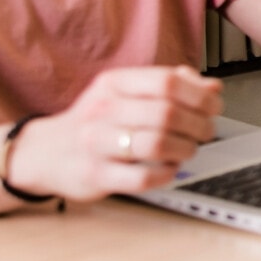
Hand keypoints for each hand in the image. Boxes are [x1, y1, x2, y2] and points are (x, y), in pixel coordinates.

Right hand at [5, 66, 222, 202]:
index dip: (199, 95)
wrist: (47, 152)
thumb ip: (169, 85)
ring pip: (156, 145)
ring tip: (189, 149)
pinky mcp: (95, 176)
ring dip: (185, 149)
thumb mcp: (126, 91)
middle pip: (167, 114)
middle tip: (206, 131)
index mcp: (115, 83)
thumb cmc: (97, 120)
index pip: (167, 82)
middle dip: (198, 125)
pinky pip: (142, 178)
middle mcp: (103, 110)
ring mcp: (96, 144)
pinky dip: (166, 174)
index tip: (213, 105)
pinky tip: (169, 169)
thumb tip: (212, 88)